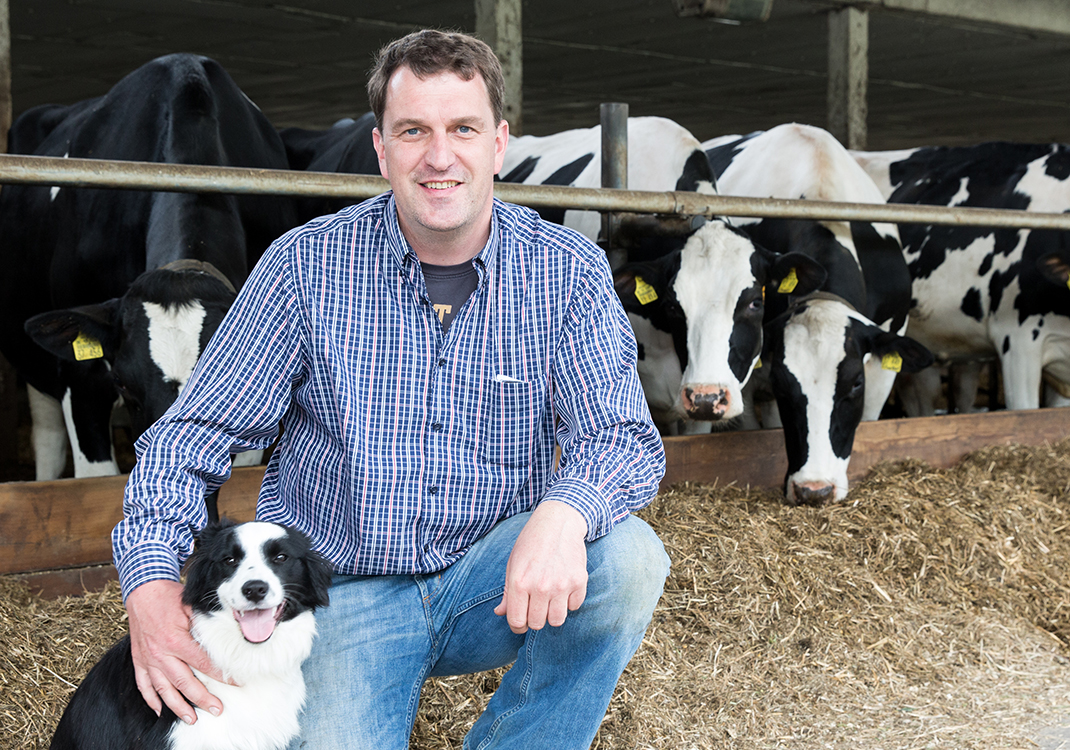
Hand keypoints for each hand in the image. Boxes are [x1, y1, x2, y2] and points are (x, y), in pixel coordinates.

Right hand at [125, 579, 225, 723]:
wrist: (142, 591)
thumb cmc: (170, 597)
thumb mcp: (192, 607)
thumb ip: (206, 624)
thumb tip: (228, 634)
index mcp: (176, 639)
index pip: (203, 664)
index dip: (220, 675)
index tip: (235, 683)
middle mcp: (160, 653)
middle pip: (184, 682)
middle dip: (202, 698)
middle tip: (217, 709)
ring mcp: (148, 659)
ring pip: (164, 689)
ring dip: (178, 706)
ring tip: (192, 718)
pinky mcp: (139, 660)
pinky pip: (143, 684)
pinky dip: (151, 699)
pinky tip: (160, 710)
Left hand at [494, 500, 588, 633]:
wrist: (558, 522)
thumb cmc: (531, 543)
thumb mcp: (513, 564)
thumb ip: (507, 592)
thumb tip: (500, 613)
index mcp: (519, 582)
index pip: (517, 621)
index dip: (517, 625)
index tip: (521, 621)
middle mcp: (540, 586)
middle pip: (537, 624)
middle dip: (535, 619)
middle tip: (535, 607)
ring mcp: (561, 584)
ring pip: (557, 620)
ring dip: (552, 614)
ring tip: (550, 600)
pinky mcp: (579, 581)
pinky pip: (574, 607)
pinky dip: (569, 602)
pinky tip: (564, 588)